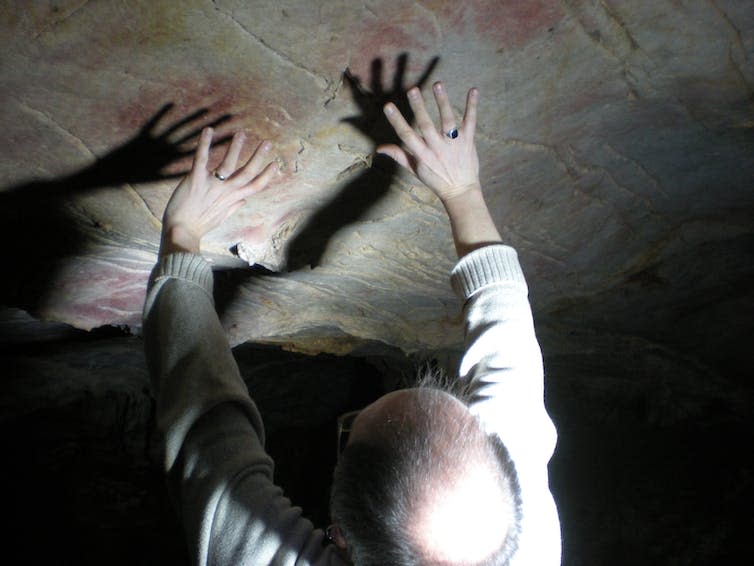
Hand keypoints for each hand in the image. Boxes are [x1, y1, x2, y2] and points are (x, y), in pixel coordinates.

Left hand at [160, 127, 278, 255]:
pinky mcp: (195, 180)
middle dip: (258, 157)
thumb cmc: (200, 225)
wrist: (181, 231)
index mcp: (233, 199)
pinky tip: (209, 130)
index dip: (267, 175)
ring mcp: (211, 185)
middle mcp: (226, 191)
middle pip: (247, 173)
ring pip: (228, 164)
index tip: (275, 164)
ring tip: (241, 133)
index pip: (256, 186)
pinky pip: (201, 159)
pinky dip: (204, 144)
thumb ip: (233, 207)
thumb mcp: (221, 217)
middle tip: (268, 143)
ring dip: (236, 148)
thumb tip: (243, 200)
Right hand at [377, 82, 479, 201]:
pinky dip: (472, 106)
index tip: (388, 106)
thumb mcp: (415, 170)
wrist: (461, 192)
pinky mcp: (468, 142)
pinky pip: (471, 122)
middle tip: (412, 90)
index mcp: (423, 156)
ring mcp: (454, 144)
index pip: (407, 136)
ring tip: (437, 84)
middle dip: (419, 107)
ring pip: (448, 121)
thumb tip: (379, 148)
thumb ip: (399, 155)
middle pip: (426, 125)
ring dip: (443, 102)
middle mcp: (437, 149)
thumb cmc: (436, 180)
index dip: (397, 121)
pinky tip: (473, 90)